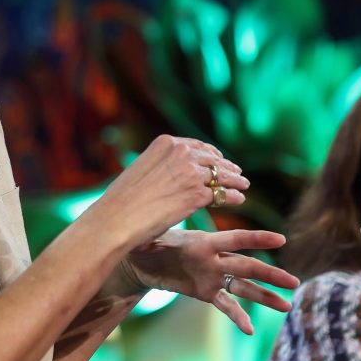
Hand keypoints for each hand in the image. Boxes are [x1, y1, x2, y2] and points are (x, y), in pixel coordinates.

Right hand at [84, 135, 249, 250]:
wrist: (117, 218)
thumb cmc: (122, 200)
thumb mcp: (140, 170)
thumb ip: (161, 166)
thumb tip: (175, 175)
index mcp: (165, 142)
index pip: (196, 146)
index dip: (211, 154)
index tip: (219, 160)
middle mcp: (180, 153)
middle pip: (212, 159)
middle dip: (226, 166)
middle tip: (237, 173)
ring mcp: (190, 173)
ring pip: (221, 175)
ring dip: (235, 180)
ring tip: (243, 186)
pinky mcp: (196, 195)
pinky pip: (221, 194)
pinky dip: (232, 196)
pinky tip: (238, 200)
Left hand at [125, 229, 295, 333]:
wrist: (139, 261)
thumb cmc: (143, 243)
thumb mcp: (146, 239)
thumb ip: (150, 239)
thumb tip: (142, 236)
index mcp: (204, 242)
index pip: (235, 239)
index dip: (257, 239)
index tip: (281, 240)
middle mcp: (214, 259)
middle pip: (247, 267)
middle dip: (271, 275)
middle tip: (295, 282)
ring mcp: (212, 276)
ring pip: (244, 287)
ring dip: (265, 296)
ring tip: (288, 306)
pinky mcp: (205, 292)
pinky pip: (226, 305)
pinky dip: (237, 317)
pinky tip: (249, 330)